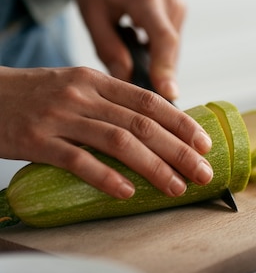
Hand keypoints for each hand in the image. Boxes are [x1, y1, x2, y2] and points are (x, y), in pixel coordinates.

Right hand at [0, 66, 212, 197]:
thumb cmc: (35, 95)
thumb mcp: (74, 86)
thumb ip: (109, 101)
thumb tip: (151, 127)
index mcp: (96, 80)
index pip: (148, 101)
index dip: (181, 123)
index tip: (204, 143)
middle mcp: (82, 94)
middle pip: (142, 124)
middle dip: (179, 150)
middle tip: (203, 172)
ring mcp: (60, 116)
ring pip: (118, 141)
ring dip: (153, 167)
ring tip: (176, 187)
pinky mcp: (37, 140)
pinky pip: (78, 160)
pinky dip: (106, 177)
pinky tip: (127, 192)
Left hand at [71, 0, 185, 100]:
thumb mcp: (92, 13)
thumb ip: (109, 49)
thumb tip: (127, 81)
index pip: (164, 40)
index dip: (167, 69)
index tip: (170, 94)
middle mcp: (169, 1)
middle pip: (170, 50)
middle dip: (155, 74)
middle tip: (131, 91)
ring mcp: (177, 5)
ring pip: (171, 49)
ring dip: (153, 62)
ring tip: (125, 50)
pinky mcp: (177, 10)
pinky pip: (170, 41)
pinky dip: (154, 51)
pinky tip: (132, 41)